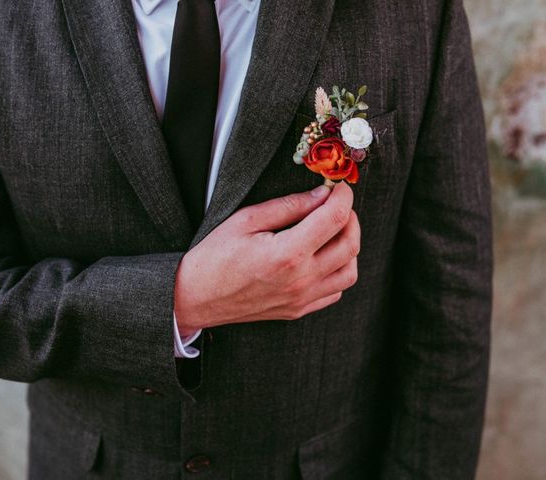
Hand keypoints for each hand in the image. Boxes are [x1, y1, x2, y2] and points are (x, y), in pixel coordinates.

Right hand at [174, 182, 359, 334]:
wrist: (195, 298)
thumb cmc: (214, 257)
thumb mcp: (246, 220)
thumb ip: (288, 206)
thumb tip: (321, 194)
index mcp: (287, 254)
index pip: (334, 219)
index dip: (343, 197)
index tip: (339, 187)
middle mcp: (301, 279)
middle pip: (350, 245)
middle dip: (350, 218)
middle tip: (336, 206)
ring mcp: (301, 299)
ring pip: (350, 272)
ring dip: (348, 247)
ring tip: (331, 232)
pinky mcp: (298, 310)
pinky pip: (335, 291)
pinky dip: (338, 271)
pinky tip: (321, 258)